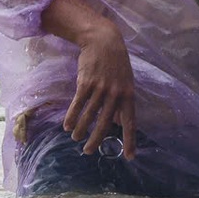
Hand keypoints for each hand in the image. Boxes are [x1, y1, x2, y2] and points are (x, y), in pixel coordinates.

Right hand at [64, 25, 136, 157]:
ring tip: (77, 138)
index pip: (130, 122)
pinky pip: (78, 103)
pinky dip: (72, 116)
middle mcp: (116, 93)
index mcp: (129, 95)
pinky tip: (68, 126)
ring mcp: (101, 88)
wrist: (104, 41)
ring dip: (81, 129)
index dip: (130, 140)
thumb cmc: (116, 65)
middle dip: (97, 139)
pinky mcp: (86, 82)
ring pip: (89, 115)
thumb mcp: (125, 82)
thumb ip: (121, 103)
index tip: (130, 156)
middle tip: (89, 152)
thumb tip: (117, 122)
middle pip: (106, 122)